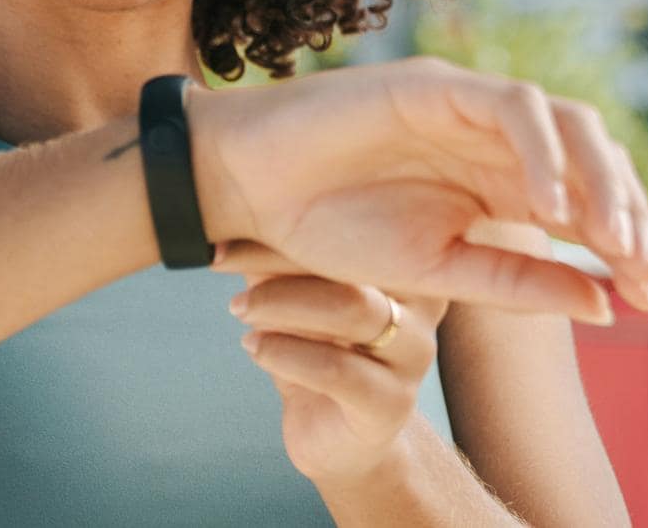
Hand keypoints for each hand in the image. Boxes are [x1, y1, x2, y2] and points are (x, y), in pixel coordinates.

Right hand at [188, 56, 647, 323]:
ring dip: (600, 182)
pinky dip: (543, 152)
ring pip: (570, 123)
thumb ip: (518, 285)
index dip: (629, 246)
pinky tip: (549, 206)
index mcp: (505, 186)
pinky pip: (513, 106)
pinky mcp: (440, 83)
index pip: (593, 205)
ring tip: (612, 243)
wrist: (252, 190)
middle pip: (597, 161)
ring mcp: (472, 107)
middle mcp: (500, 142)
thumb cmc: (333, 229)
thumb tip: (608, 305)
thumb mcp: (439, 273)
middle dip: (631, 215)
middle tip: (645, 273)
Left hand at [216, 240, 448, 484]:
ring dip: (282, 304)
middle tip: (224, 262)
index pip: (348, 229)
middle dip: (281, 259)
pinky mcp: (393, 404)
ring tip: (240, 311)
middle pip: (356, 260)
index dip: (285, 226)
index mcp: (405, 262)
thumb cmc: (317, 349)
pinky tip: (255, 348)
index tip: (230, 229)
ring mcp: (414, 354)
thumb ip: (278, 257)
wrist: (336, 436)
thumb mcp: (296, 295)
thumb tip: (236, 211)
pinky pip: (338, 370)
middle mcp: (423, 303)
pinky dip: (286, 354)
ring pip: (353, 309)